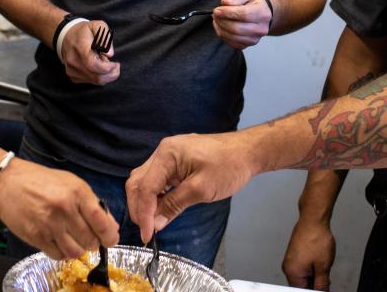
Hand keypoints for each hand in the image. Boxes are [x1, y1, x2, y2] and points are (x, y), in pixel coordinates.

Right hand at [0, 157, 118, 258]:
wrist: (8, 182)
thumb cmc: (42, 181)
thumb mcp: (72, 184)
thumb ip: (92, 204)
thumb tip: (111, 227)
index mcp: (77, 192)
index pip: (101, 221)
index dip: (110, 235)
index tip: (111, 239)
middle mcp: (64, 209)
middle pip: (89, 239)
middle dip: (94, 242)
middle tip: (90, 238)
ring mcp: (49, 224)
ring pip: (74, 251)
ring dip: (79, 250)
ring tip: (76, 241)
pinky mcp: (35, 237)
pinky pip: (57, 254)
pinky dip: (63, 253)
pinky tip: (62, 243)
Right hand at [61, 20, 119, 84]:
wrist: (65, 37)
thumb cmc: (85, 31)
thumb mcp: (97, 26)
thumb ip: (105, 38)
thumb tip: (109, 54)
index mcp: (80, 48)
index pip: (94, 65)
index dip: (108, 68)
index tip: (116, 63)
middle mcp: (74, 61)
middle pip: (97, 77)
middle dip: (111, 73)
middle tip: (113, 63)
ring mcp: (72, 70)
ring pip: (95, 81)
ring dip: (106, 75)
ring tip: (104, 62)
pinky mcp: (72, 76)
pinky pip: (91, 82)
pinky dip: (99, 76)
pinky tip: (97, 67)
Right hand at [125, 132, 257, 243]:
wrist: (248, 151)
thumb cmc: (228, 166)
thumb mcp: (201, 189)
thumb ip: (174, 205)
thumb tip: (155, 224)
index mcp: (167, 154)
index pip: (145, 187)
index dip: (143, 213)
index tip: (148, 235)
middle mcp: (163, 152)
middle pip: (138, 182)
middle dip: (139, 208)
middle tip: (148, 230)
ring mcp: (169, 155)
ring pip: (145, 180)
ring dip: (145, 202)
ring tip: (152, 223)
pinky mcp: (176, 161)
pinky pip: (157, 179)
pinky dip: (155, 195)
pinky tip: (161, 208)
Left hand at [212, 0, 272, 49]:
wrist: (261, 13)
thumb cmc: (252, 2)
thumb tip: (226, 2)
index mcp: (262, 12)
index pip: (244, 14)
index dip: (228, 13)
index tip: (217, 10)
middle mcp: (261, 28)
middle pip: (237, 28)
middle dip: (222, 21)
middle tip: (215, 14)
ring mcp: (255, 38)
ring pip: (232, 37)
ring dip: (220, 28)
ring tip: (217, 19)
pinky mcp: (247, 45)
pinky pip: (231, 43)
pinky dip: (223, 35)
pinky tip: (221, 27)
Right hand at [282, 217, 335, 289]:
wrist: (313, 219)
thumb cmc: (316, 237)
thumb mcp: (323, 266)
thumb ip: (321, 284)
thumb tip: (321, 291)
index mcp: (292, 273)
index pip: (302, 291)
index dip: (314, 290)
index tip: (321, 286)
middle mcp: (288, 267)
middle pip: (301, 285)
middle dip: (314, 282)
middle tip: (324, 274)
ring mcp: (290, 260)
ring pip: (302, 276)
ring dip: (313, 274)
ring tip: (322, 263)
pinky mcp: (293, 254)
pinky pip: (301, 267)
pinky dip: (311, 267)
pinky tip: (318, 259)